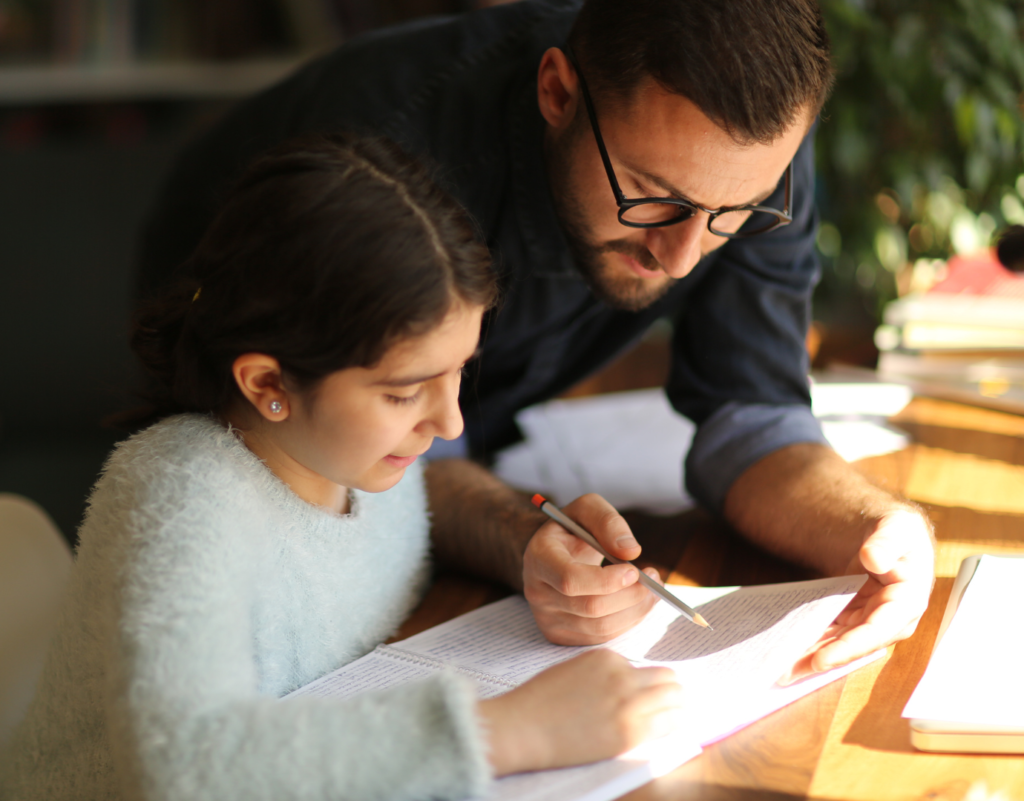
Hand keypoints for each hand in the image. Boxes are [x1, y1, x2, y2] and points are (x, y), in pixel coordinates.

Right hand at [478, 649, 684, 775]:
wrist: (523, 726)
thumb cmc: (542, 700)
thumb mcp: (575, 669)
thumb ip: (605, 672)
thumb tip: (631, 683)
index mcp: (608, 658)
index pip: (647, 666)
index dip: (649, 682)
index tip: (650, 692)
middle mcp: (622, 677)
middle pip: (668, 678)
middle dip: (671, 690)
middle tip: (671, 702)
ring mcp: (628, 704)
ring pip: (676, 699)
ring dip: (677, 706)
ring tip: (674, 715)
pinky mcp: (630, 733)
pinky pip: (669, 724)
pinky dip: (673, 724)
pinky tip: (670, 728)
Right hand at [522, 494, 660, 644]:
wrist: (555, 553)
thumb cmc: (573, 529)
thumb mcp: (588, 509)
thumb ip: (608, 522)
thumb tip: (631, 551)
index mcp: (539, 557)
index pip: (570, 580)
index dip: (606, 580)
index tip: (634, 570)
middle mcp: (537, 591)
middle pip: (590, 607)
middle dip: (630, 596)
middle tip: (654, 580)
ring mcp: (546, 617)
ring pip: (600, 627)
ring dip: (635, 611)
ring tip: (652, 591)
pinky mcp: (560, 635)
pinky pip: (601, 638)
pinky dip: (627, 622)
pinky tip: (636, 603)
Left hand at [780, 508, 934, 683]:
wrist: (889, 536)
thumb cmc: (899, 533)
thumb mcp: (899, 528)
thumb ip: (888, 542)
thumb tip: (874, 558)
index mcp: (906, 602)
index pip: (876, 631)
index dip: (849, 648)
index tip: (821, 660)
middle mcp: (888, 620)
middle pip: (851, 646)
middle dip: (821, 660)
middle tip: (786, 672)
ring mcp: (868, 621)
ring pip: (838, 645)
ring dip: (811, 657)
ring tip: (780, 668)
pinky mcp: (853, 618)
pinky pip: (831, 634)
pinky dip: (811, 641)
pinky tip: (788, 650)